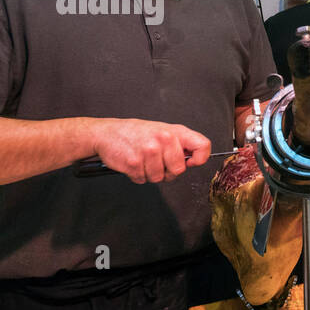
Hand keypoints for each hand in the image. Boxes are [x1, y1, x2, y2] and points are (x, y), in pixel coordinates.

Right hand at [89, 119, 211, 183]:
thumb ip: (181, 144)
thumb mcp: (163, 130)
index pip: (203, 146)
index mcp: (175, 131)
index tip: (191, 162)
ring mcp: (148, 152)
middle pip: (178, 170)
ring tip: (143, 160)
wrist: (106, 133)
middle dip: (168, 171)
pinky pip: (143, 180)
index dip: (200, 158)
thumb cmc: (136, 133)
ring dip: (150, 173)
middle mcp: (164, 139)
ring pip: (160, 178)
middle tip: (157, 161)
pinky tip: (134, 162)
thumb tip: (195, 159)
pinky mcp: (134, 163)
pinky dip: (138, 175)